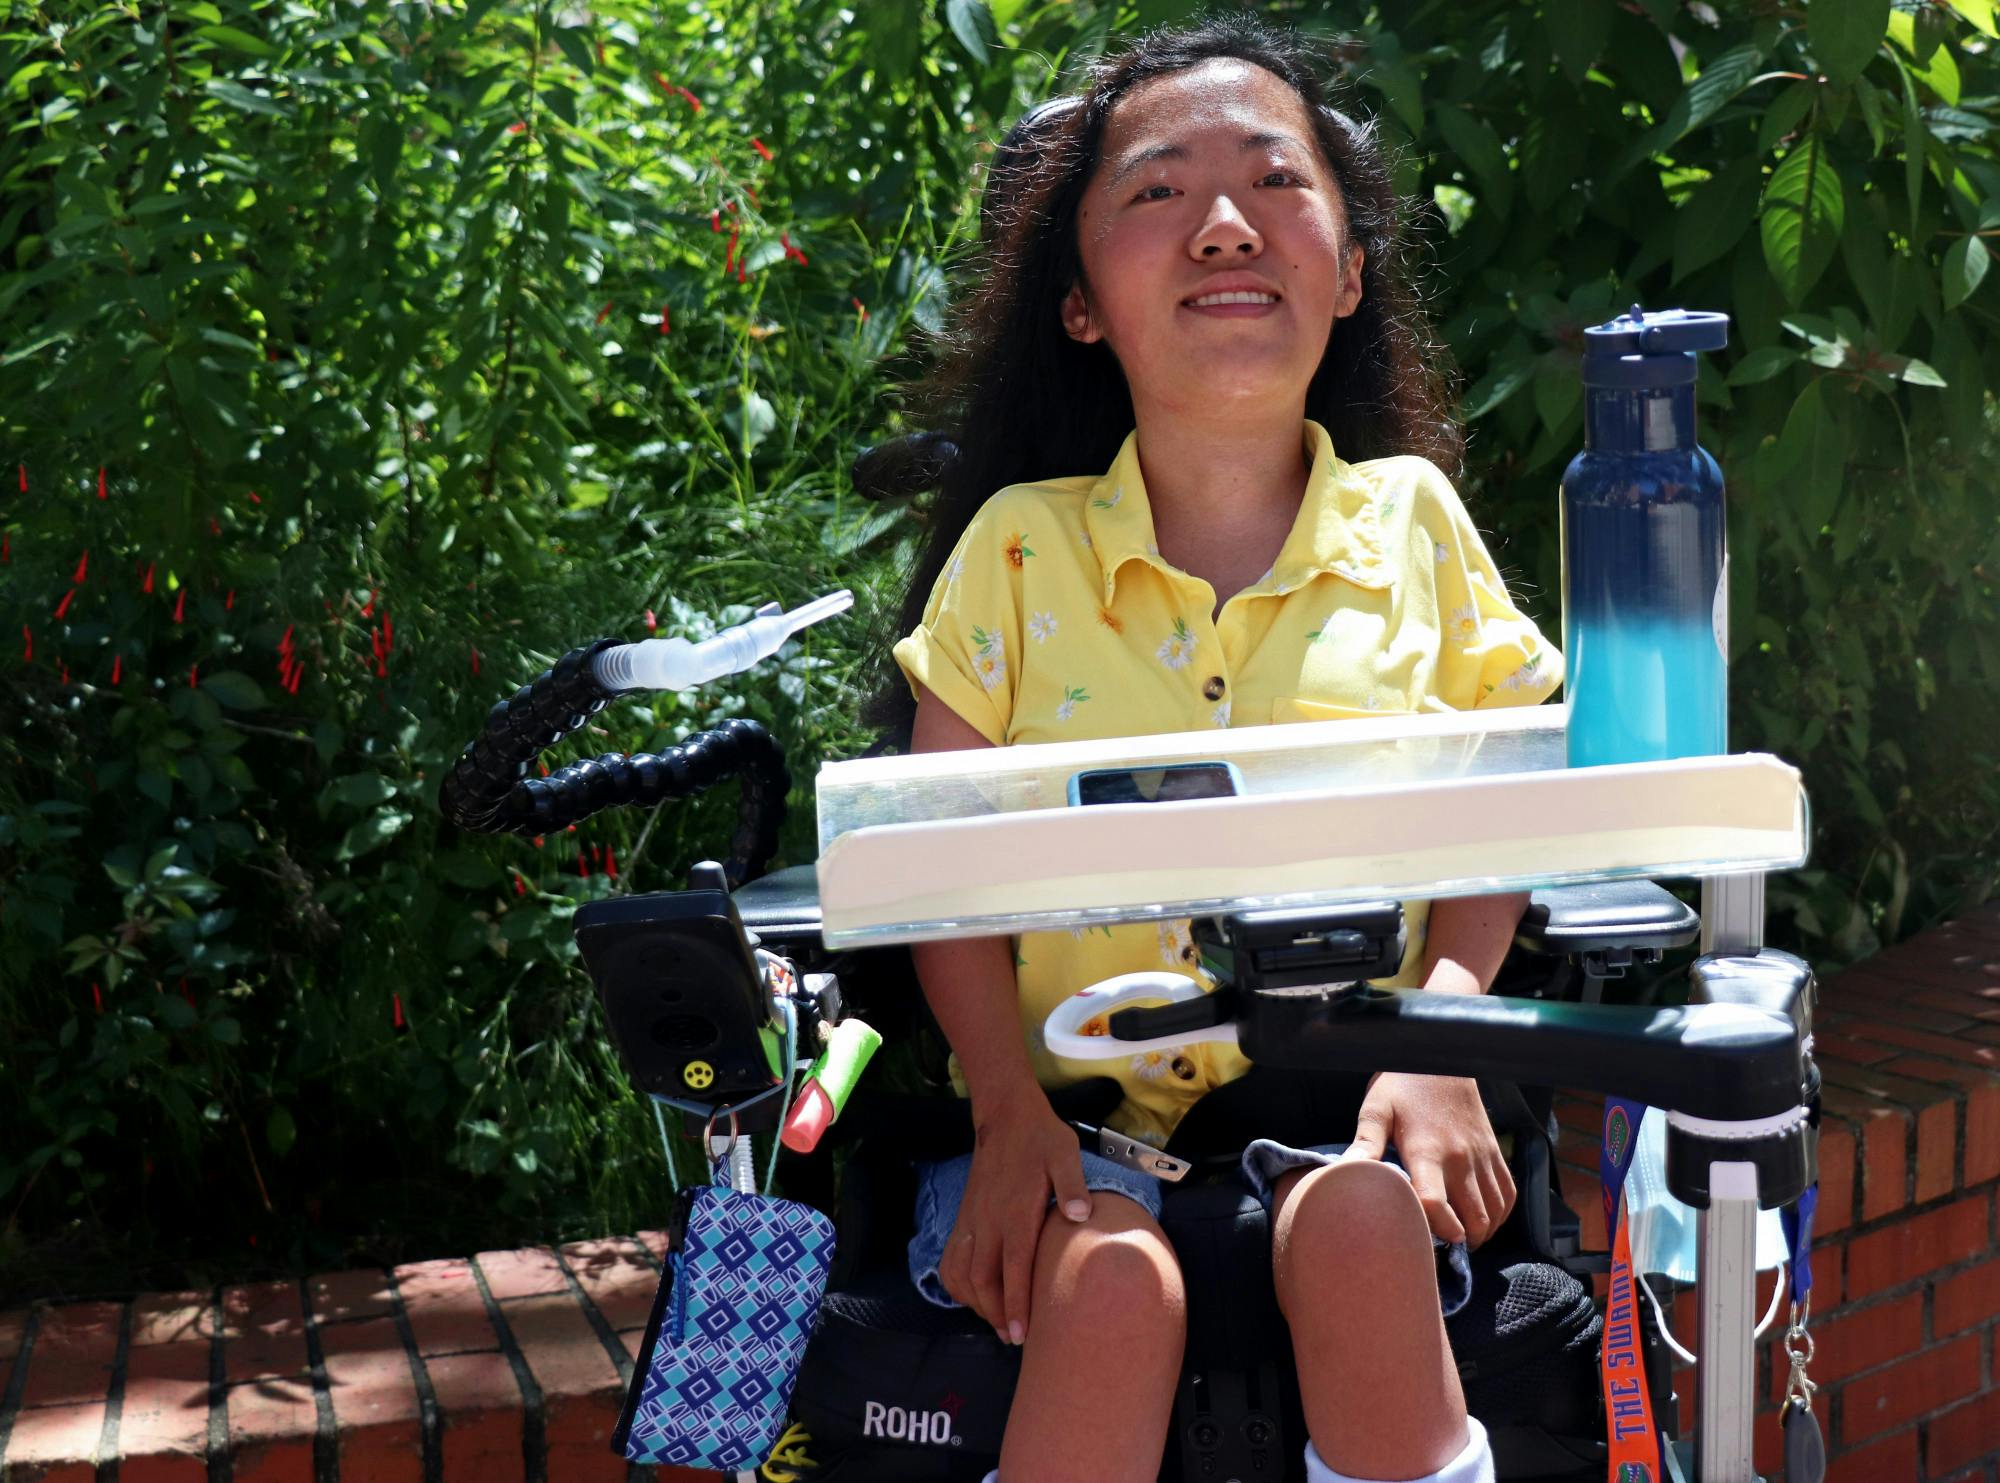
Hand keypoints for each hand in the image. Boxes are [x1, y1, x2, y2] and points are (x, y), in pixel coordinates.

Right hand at [937, 1095, 1091, 1344]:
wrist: (1005, 1115)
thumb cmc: (1040, 1138)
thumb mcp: (1064, 1153)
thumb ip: (1072, 1184)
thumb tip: (1080, 1215)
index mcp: (1015, 1211)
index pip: (1013, 1267)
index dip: (1016, 1304)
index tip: (1021, 1334)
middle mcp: (988, 1221)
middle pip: (983, 1280)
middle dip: (996, 1314)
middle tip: (1015, 1339)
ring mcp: (972, 1221)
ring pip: (963, 1274)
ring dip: (977, 1304)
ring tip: (998, 1322)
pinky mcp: (964, 1218)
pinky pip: (951, 1260)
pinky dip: (957, 1285)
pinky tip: (973, 1296)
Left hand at [1349, 1071, 1515, 1248]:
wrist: (1441, 1060)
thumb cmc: (1402, 1086)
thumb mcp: (1376, 1110)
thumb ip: (1364, 1143)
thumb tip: (1342, 1172)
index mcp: (1427, 1151)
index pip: (1436, 1203)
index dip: (1433, 1229)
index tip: (1423, 1240)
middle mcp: (1460, 1158)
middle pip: (1473, 1218)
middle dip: (1460, 1241)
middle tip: (1441, 1246)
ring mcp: (1482, 1156)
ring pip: (1494, 1211)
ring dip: (1481, 1232)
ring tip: (1461, 1237)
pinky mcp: (1494, 1152)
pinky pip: (1508, 1194)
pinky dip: (1500, 1214)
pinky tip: (1482, 1218)